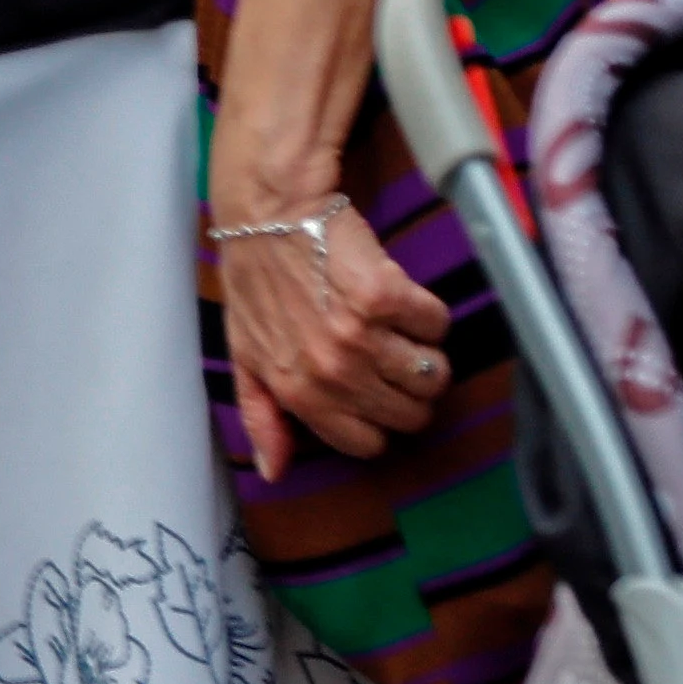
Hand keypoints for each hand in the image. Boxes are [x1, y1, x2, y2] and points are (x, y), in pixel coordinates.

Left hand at [212, 195, 457, 476]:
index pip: (368, 444)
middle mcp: (332, 371)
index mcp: (298, 393)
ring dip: (424, 353)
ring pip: (432, 375)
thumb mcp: (245, 355)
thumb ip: (261, 416)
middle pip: (410, 414)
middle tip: (390, 355)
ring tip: (396, 326)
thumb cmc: (257, 281)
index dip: (378, 421)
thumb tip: (274, 471)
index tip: (375, 394)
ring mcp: (361, 334)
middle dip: (407, 389)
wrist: (270, 212)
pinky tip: (398, 294)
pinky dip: (427, 311)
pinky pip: (437, 324)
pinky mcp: (387, 295)